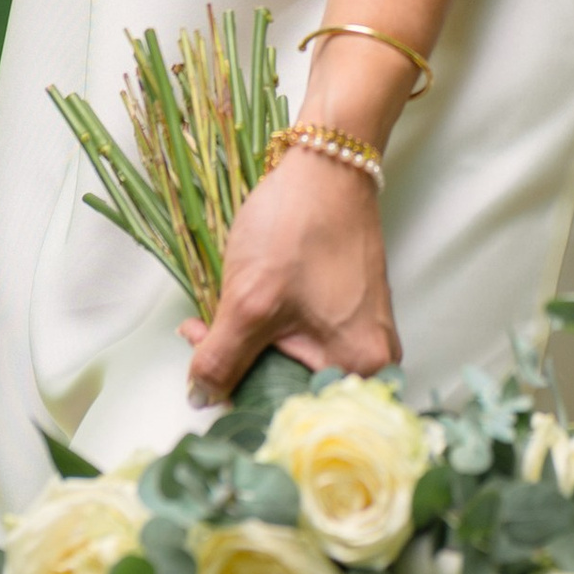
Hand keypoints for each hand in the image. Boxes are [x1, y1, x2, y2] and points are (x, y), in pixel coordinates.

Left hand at [183, 147, 397, 400]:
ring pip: (293, 360)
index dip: (237, 396)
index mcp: (359, 367)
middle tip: (199, 335)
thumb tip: (199, 399)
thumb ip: (221, 359)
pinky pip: (304, 337)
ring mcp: (363, 333)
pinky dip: (268, 328)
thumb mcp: (249, 302)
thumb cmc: (298, 228)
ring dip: (249, 346)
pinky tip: (241, 306)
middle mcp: (373, 359)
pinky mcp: (350, 311)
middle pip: (291, 388)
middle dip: (239, 367)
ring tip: (211, 320)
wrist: (327, 163)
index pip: (288, 410)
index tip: (200, 371)